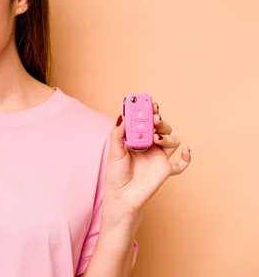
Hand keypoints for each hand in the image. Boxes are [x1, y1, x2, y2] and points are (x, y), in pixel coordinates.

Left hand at [103, 102, 190, 221]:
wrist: (122, 197)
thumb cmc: (116, 175)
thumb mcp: (114, 152)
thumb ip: (118, 135)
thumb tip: (123, 117)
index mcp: (138, 139)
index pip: (147, 121)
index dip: (150, 112)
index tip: (150, 104)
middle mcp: (151, 146)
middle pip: (162, 128)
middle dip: (160, 121)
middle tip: (155, 118)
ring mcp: (159, 158)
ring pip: (172, 141)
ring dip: (167, 136)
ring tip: (156, 138)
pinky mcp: (166, 170)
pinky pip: (181, 165)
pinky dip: (187, 158)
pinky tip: (186, 151)